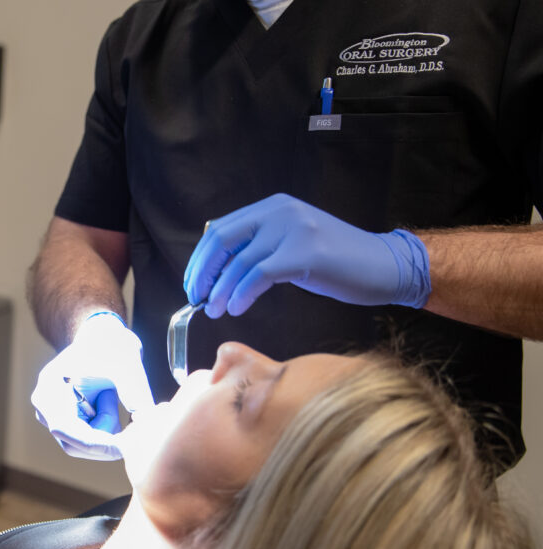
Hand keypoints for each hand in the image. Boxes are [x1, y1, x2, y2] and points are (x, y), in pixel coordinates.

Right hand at [30, 312, 153, 460]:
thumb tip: (149, 423)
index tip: (123, 447)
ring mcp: (55, 415)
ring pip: (85, 445)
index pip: (65, 429)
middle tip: (132, 423)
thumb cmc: (111, 346)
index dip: (94, 444)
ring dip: (107, 427)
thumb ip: (136, 396)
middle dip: (105, 440)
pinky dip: (107, 427)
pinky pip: (90, 439)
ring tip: (112, 393)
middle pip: (74, 444)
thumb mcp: (126, 368)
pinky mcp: (69, 421)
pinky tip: (109, 399)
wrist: (104, 336)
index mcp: (49, 387)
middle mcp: (46, 405)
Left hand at [183, 193, 430, 316]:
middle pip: (221, 240)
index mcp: (273, 207)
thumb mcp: (291, 243)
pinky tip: (237, 308)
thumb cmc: (336, 263)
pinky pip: (259, 274)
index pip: (220, 229)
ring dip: (220, 290)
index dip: (200, 259)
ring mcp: (294, 228)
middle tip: (196, 297)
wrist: (385, 266)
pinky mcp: (306, 252)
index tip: (194, 283)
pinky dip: (242, 293)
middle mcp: (280, 211)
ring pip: (238, 261)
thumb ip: (259, 245)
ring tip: (214, 310)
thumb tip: (215, 266)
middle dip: (202, 272)